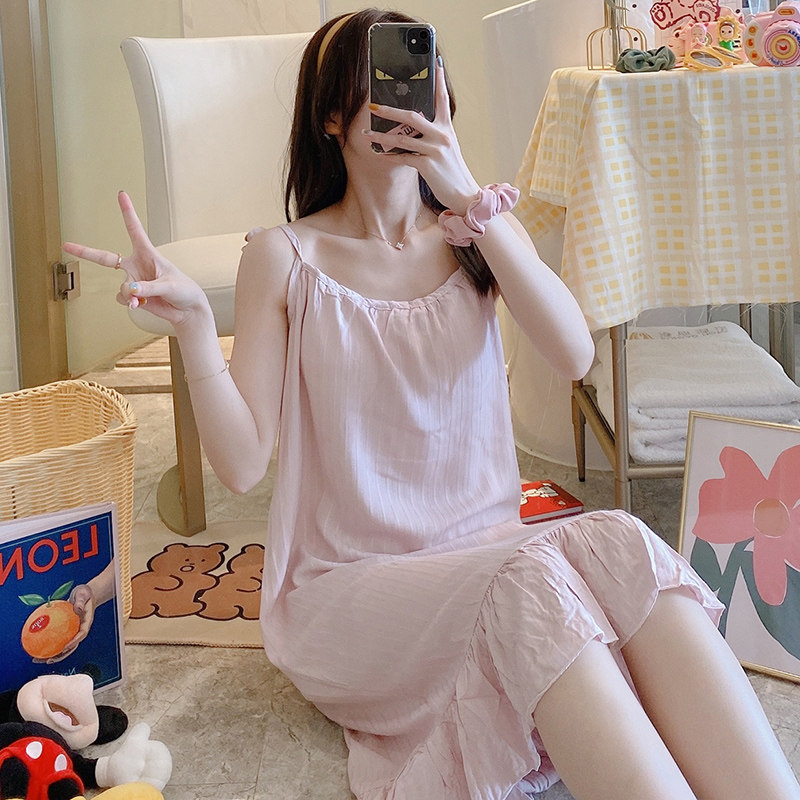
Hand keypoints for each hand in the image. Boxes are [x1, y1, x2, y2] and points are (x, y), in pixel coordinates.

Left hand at [32, 584, 93, 663]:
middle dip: (60, 655)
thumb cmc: (85, 594)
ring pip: (64, 646)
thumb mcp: (83, 594)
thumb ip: (80, 601)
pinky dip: (48, 644)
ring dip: (52, 654)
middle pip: (71, 646)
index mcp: (86, 622)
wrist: (84, 595)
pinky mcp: (67, 630)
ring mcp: (73, 631)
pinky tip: (37, 646)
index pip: (81, 635)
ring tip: (38, 658)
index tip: (65, 647)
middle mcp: (80, 629)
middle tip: (49, 660)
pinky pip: (57, 639)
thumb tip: (77, 608)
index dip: (74, 642)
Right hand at [62, 191, 208, 327]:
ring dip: (130, 294)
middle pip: (105, 258)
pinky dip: (129, 302)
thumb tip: (130, 290)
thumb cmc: (184, 290)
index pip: (135, 230)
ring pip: (122, 287)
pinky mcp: (133, 296)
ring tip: (142, 298)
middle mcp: (137, 265)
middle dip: (84, 252)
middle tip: (67, 246)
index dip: (127, 212)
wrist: (187, 310)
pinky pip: (123, 298)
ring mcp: (133, 281)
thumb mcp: (170, 286)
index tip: (121, 194)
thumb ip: (149, 288)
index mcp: (148, 254)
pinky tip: (139, 304)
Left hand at [362, 59, 479, 214]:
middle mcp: (442, 136)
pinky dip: (390, 157)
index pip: (442, 99)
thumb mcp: (447, 149)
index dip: (439, 80)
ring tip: (367, 134)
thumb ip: (433, 136)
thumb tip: (413, 129)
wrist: (464, 195)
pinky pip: (403, 158)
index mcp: (447, 128)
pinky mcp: (428, 165)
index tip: (435, 62)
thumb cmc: (453, 172)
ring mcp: (434, 150)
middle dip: (390, 111)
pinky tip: (380, 155)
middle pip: (412, 116)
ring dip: (381, 137)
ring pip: (402, 138)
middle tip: (373, 106)